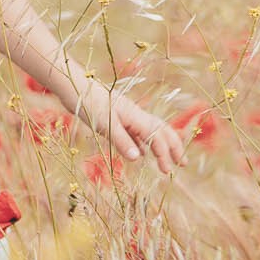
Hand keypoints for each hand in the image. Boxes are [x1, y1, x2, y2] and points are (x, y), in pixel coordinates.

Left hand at [69, 79, 184, 174]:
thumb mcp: (105, 124)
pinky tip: (144, 153)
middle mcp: (136, 116)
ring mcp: (128, 117)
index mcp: (135, 117)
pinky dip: (146, 144)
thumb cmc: (89, 104)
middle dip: (174, 146)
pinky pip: (138, 133)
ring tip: (170, 158)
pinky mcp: (119, 119)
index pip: (157, 136)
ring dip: (163, 145)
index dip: (164, 154)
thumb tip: (140, 159)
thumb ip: (122, 141)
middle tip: (183, 163)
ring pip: (153, 131)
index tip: (167, 171)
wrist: (76, 87)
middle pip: (162, 130)